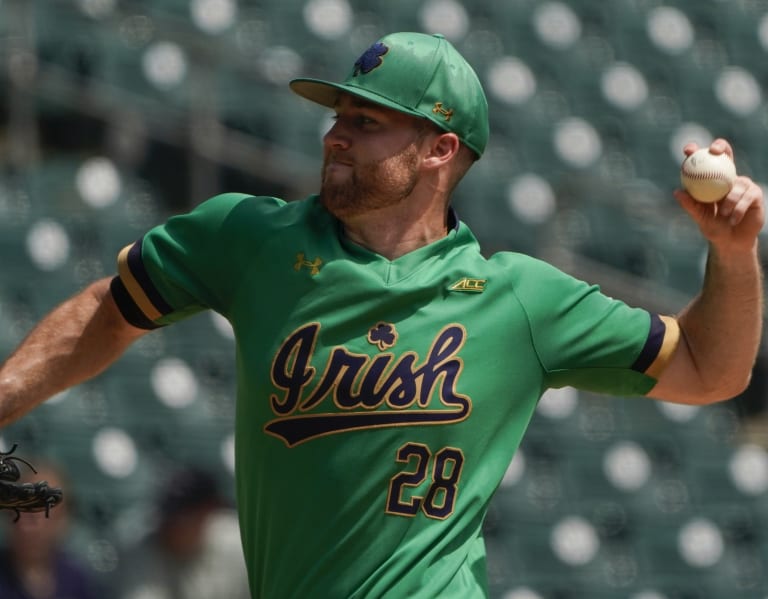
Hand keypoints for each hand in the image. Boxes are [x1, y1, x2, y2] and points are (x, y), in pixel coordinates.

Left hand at [674, 138, 764, 253]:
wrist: (731, 241)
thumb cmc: (712, 227)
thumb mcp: (699, 216)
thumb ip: (690, 204)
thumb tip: (677, 192)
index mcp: (712, 180)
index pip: (703, 161)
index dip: (696, 150)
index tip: (688, 150)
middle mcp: (727, 177)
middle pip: (726, 154)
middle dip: (720, 146)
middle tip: (714, 152)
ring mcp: (742, 184)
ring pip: (736, 183)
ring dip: (729, 200)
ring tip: (722, 213)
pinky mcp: (755, 193)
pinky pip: (747, 196)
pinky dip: (738, 209)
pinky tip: (733, 219)